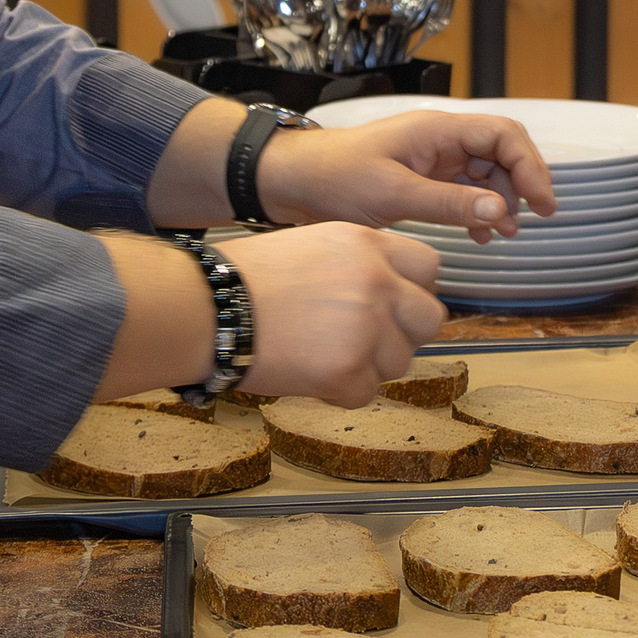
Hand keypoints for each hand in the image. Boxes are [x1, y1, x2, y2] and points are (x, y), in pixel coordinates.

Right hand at [227, 222, 449, 406]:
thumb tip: (395, 291)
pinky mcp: (347, 369)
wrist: (207, 310)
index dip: (412, 290)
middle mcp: (378, 281)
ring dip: (368, 366)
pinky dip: (339, 392)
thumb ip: (361, 264)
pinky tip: (305, 373)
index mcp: (369, 244)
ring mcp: (367, 327)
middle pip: (430, 318)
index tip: (393, 305)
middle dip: (403, 334)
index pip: (429, 268)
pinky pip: (365, 393)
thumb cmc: (248, 279)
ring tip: (320, 354)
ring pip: (400, 362)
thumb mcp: (315, 244)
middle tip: (365, 340)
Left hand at [258, 112, 555, 241]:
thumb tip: (500, 211)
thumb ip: (449, 203)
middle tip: (535, 220)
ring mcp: (433, 158)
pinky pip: (465, 189)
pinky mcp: (423, 178)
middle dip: (522, 184)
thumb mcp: (394, 194)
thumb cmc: (336, 178)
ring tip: (504, 235)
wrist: (294, 181)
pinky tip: (480, 236)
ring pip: (486, 172)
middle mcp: (442, 139)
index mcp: (438, 130)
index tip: (542, 203)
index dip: (530, 165)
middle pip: (502, 152)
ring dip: (501, 201)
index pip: (503, 135)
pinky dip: (478, 210)